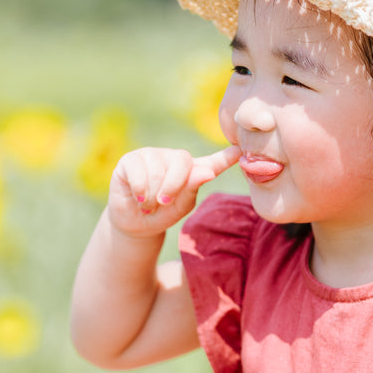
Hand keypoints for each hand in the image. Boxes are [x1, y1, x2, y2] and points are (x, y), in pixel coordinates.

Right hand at [107, 146, 241, 238]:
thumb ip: (192, 189)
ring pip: (157, 170)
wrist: (134, 222)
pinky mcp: (132, 159)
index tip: (240, 150)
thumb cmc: (162, 214)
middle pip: (182, 161)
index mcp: (194, 170)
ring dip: (152, 195)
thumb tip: (207, 172)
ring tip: (148, 203)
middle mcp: (175, 158)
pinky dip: (140, 190)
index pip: (214, 161)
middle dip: (173, 187)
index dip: (226, 156)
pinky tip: (138, 197)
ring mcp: (153, 155)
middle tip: (163, 203)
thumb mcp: (180, 207)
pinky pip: (139, 171)